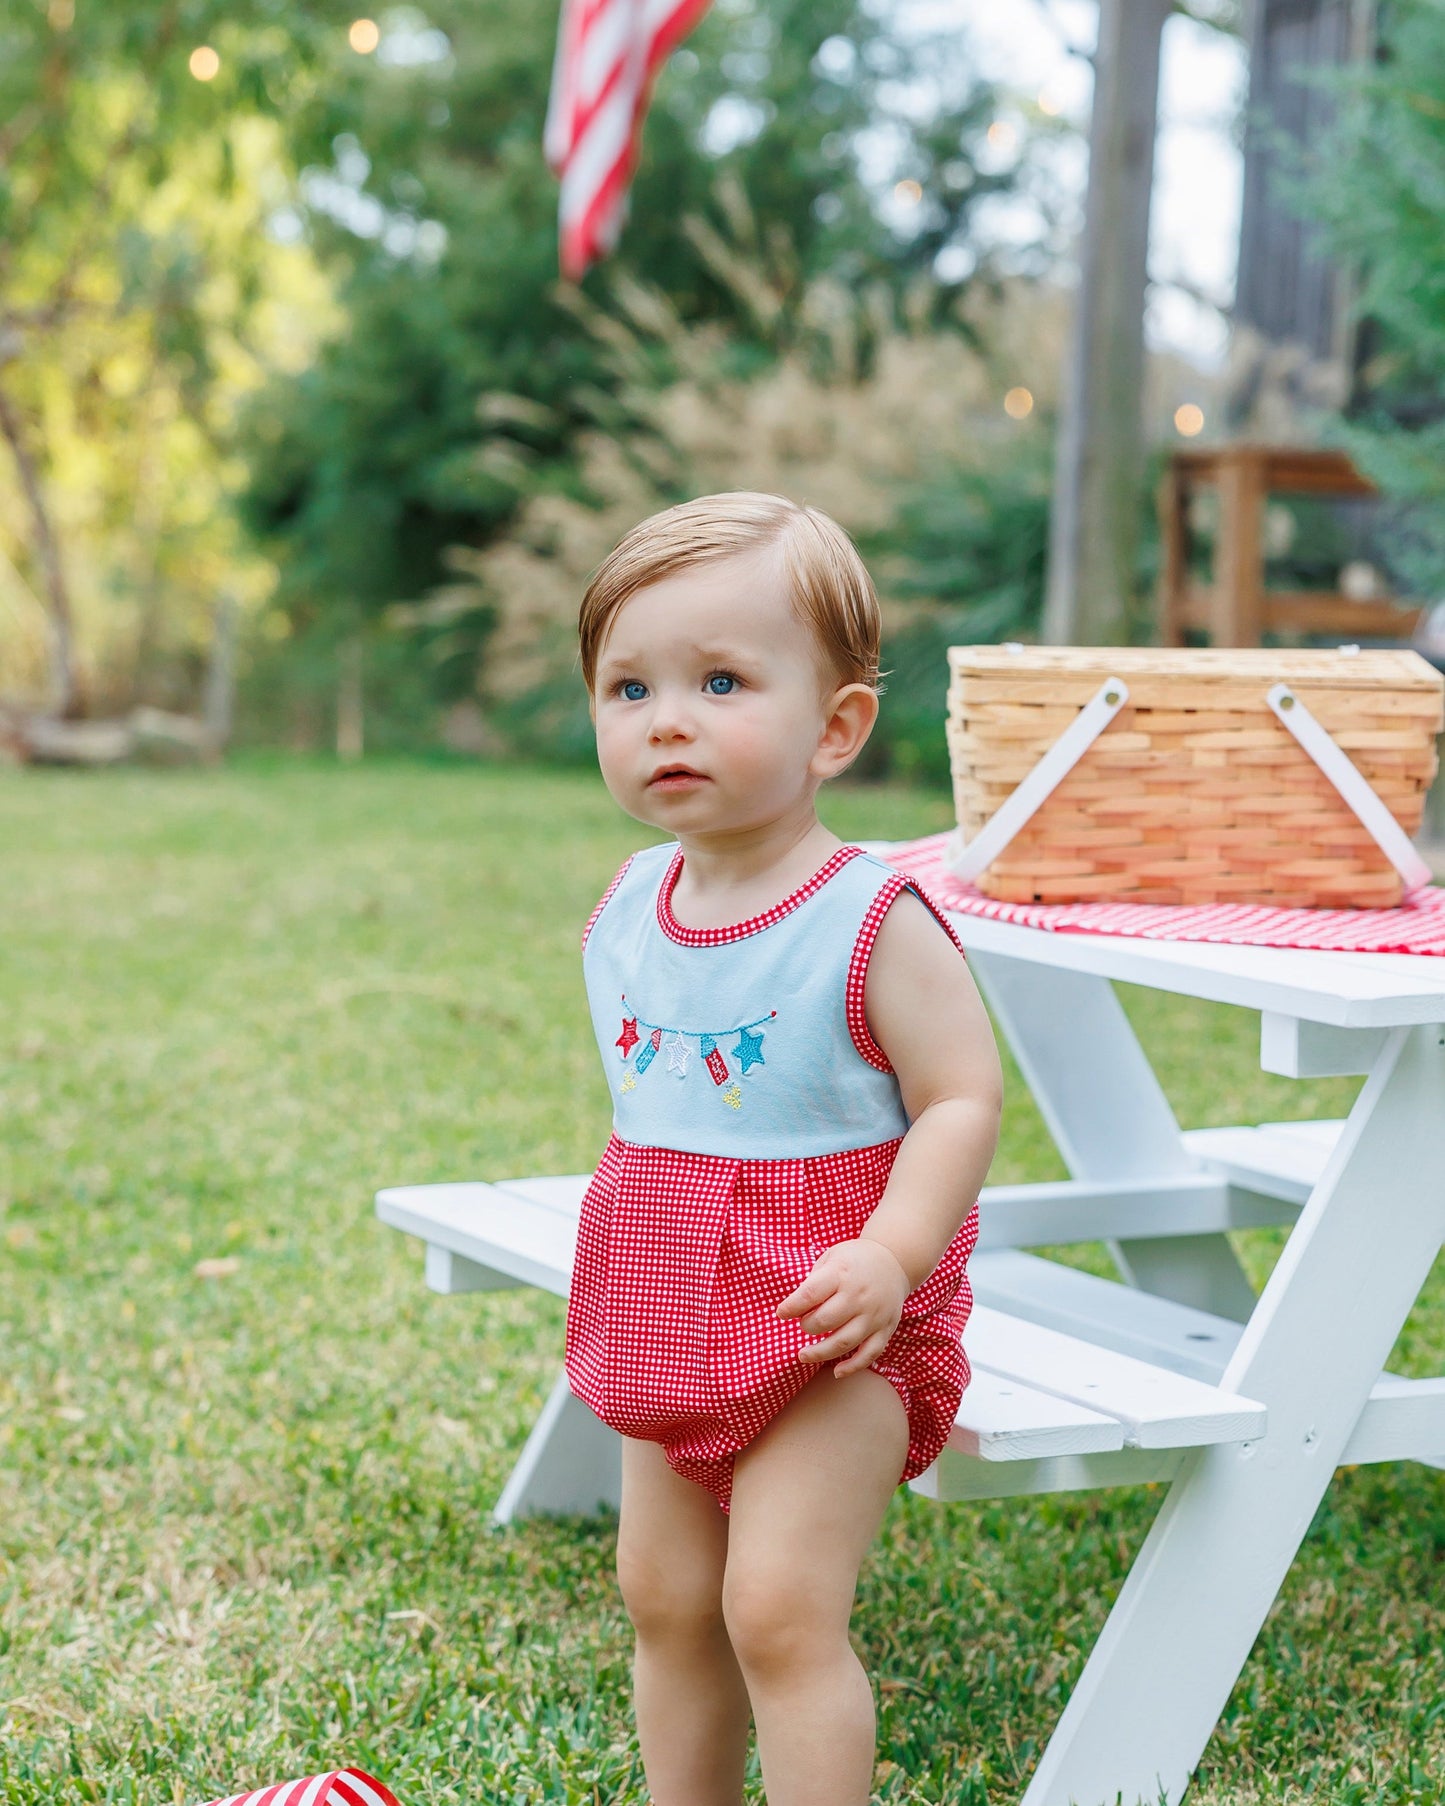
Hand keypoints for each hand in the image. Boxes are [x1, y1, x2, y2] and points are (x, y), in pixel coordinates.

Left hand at [775, 1239, 909, 1377]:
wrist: (894, 1260)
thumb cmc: (854, 1260)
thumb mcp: (831, 1257)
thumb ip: (814, 1282)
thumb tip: (795, 1309)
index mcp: (841, 1273)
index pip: (810, 1294)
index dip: (791, 1307)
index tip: (782, 1313)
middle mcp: (858, 1295)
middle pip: (825, 1320)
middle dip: (806, 1326)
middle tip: (803, 1324)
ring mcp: (874, 1314)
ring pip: (844, 1342)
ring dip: (820, 1353)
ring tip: (804, 1355)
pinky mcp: (886, 1329)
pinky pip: (869, 1354)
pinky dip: (852, 1366)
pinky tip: (836, 1371)